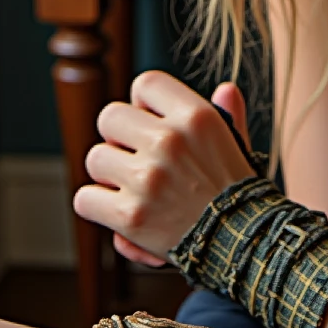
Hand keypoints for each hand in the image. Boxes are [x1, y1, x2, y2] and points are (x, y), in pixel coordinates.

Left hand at [74, 74, 255, 266]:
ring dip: (108, 174)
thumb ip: (228, 115)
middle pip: (110, 117)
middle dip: (118, 138)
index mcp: (196, 116)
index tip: (149, 122)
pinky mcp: (130, 215)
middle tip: (136, 158)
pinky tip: (119, 212)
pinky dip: (97, 207)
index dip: (141, 103)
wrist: (242, 244)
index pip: (146, 84)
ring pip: (95, 158)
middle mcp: (169, 140)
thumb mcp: (238, 145)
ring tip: (131, 188)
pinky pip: (85, 198)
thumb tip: (226, 89)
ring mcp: (147, 178)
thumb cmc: (236, 193)